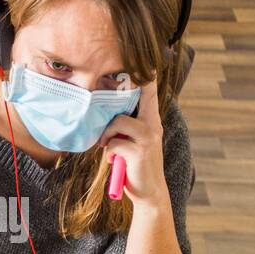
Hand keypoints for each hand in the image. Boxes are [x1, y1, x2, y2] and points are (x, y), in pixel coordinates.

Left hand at [99, 79, 166, 206]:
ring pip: (117, 122)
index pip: (149, 92)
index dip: (145, 75)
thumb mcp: (133, 142)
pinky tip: (114, 161)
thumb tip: (102, 114)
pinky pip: (113, 144)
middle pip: (138, 96)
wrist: (149, 193)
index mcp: (150, 120)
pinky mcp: (139, 151)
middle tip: (110, 102)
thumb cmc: (136, 165)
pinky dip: (109, 153)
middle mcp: (152, 125)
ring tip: (107, 147)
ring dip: (107, 136)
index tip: (144, 60)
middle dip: (122, 93)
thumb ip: (125, 127)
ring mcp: (147, 137)